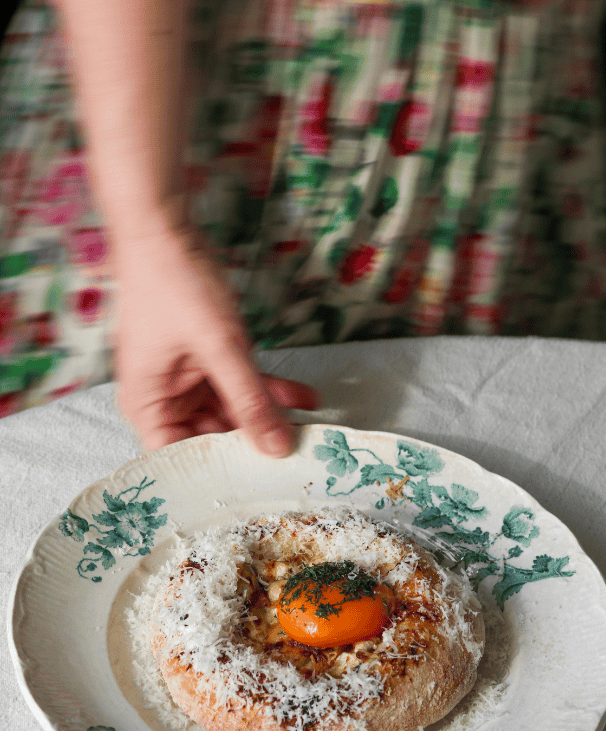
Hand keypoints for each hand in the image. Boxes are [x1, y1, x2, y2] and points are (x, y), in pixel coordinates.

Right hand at [113, 226, 317, 455]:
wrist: (165, 229)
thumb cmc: (174, 286)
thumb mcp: (221, 349)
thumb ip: (250, 401)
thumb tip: (277, 447)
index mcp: (148, 405)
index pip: (180, 457)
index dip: (217, 471)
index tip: (259, 480)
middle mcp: (165, 398)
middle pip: (212, 437)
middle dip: (254, 442)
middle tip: (298, 455)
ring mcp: (188, 380)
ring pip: (234, 411)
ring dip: (270, 414)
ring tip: (312, 426)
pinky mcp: (209, 360)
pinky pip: (241, 383)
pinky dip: (269, 388)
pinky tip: (305, 396)